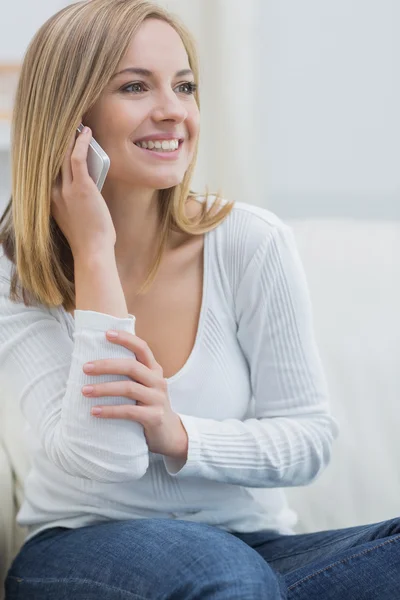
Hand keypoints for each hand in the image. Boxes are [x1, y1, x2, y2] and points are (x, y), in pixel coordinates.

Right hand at [51, 125, 115, 258]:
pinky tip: (87, 133)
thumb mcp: (75, 218)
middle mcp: (53, 192)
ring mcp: (66, 190)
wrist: (92, 251)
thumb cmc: (89, 239)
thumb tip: (88, 183)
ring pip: (64, 155)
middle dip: (60, 140)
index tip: (58, 140)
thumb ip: (75, 201)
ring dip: (70, 137)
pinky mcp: (81, 188)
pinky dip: (81, 143)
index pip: (48, 170)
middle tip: (67, 124)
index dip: (52, 152)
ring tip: (77, 124)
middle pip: (53, 159)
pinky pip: (77, 159)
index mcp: (50, 200)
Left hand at [82, 330, 188, 460]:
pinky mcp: (155, 417)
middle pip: (131, 367)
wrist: (169, 434)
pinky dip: (110, 410)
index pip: (142, 348)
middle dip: (106, 365)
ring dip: (103, 389)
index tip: (106, 334)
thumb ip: (130, 374)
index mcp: (154, 370)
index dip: (126, 339)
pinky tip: (94, 411)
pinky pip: (129, 411)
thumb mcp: (144, 386)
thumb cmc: (148, 406)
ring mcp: (158, 399)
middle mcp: (158, 381)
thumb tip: (96, 362)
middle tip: (85, 368)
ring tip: (84, 391)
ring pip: (128, 388)